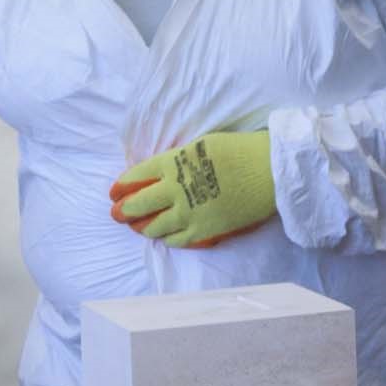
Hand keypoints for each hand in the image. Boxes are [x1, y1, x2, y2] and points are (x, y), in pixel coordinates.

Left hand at [110, 127, 279, 247]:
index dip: (122, 185)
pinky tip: (167, 235)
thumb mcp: (201, 145)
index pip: (136, 176)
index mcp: (172, 163)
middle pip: (137, 204)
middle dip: (123, 210)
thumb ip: (179, 160)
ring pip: (153, 226)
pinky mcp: (204, 230)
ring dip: (143, 226)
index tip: (115, 192)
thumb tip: (164, 171)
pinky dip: (167, 238)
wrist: (270, 170)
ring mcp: (188, 213)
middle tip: (118, 214)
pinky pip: (176, 240)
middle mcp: (174, 190)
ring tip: (140, 226)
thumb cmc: (240, 150)